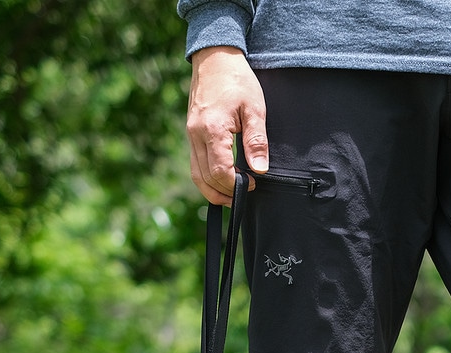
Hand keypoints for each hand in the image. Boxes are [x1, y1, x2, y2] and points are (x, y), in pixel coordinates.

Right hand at [187, 46, 268, 204]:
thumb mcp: (255, 109)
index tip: (252, 184)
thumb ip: (257, 141)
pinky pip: (195, 165)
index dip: (236, 184)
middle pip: (206, 178)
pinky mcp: (191, 134)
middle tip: (245, 193)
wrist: (215, 58)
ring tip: (232, 196)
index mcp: (212, 129)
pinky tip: (222, 181)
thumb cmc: (237, 81)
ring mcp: (191, 135)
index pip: (220, 171)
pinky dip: (207, 179)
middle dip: (225, 192)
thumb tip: (260, 170)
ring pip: (197, 175)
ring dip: (213, 191)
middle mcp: (196, 134)